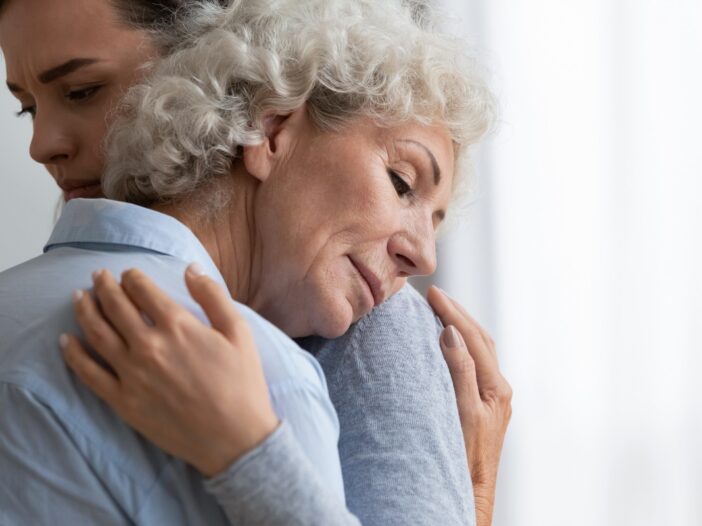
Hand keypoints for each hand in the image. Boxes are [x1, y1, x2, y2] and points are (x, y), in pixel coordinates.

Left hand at [60, 265, 278, 477]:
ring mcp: (131, 374)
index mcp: (177, 325)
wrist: (234, 437)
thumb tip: (190, 269)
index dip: (132, 277)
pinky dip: (73, 354)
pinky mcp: (123, 401)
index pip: (143, 290)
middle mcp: (148, 345)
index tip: (129, 274)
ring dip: (85, 310)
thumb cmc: (241, 383)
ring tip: (78, 297)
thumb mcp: (239, 332)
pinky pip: (89, 374)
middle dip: (104, 286)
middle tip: (97, 275)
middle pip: (116, 306)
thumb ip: (213, 296)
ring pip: (97, 333)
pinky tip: (65, 341)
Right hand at [427, 286, 511, 525]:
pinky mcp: (482, 402)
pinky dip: (460, 344)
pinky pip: (473, 363)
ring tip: (441, 309)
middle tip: (435, 294)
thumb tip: (451, 333)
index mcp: (496, 387)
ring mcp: (492, 395)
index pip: (473, 338)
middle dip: (459, 313)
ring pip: (478, 349)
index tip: (434, 294)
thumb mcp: (462, 412)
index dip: (454, 313)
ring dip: (461, 326)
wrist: (470, 488)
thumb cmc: (465, 456)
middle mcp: (498, 388)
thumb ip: (460, 372)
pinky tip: (447, 341)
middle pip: (480, 339)